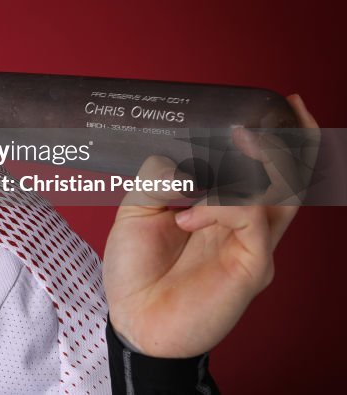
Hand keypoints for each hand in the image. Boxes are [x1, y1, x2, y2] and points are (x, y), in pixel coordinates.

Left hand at [103, 94, 317, 356]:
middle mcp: (249, 227)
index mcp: (227, 211)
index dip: (285, 140)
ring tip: (242, 138)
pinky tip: (188, 215)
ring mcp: (254, 246)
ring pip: (282, 193)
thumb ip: (159, 178)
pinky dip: (221, 205)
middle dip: (291, 141)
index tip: (284, 104)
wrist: (132, 319)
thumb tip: (179, 158)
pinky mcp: (253, 267)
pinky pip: (250, 219)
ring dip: (263, 161)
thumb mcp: (138, 210)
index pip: (270, 171)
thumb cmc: (136, 270)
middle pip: (292, 178)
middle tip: (278, 112)